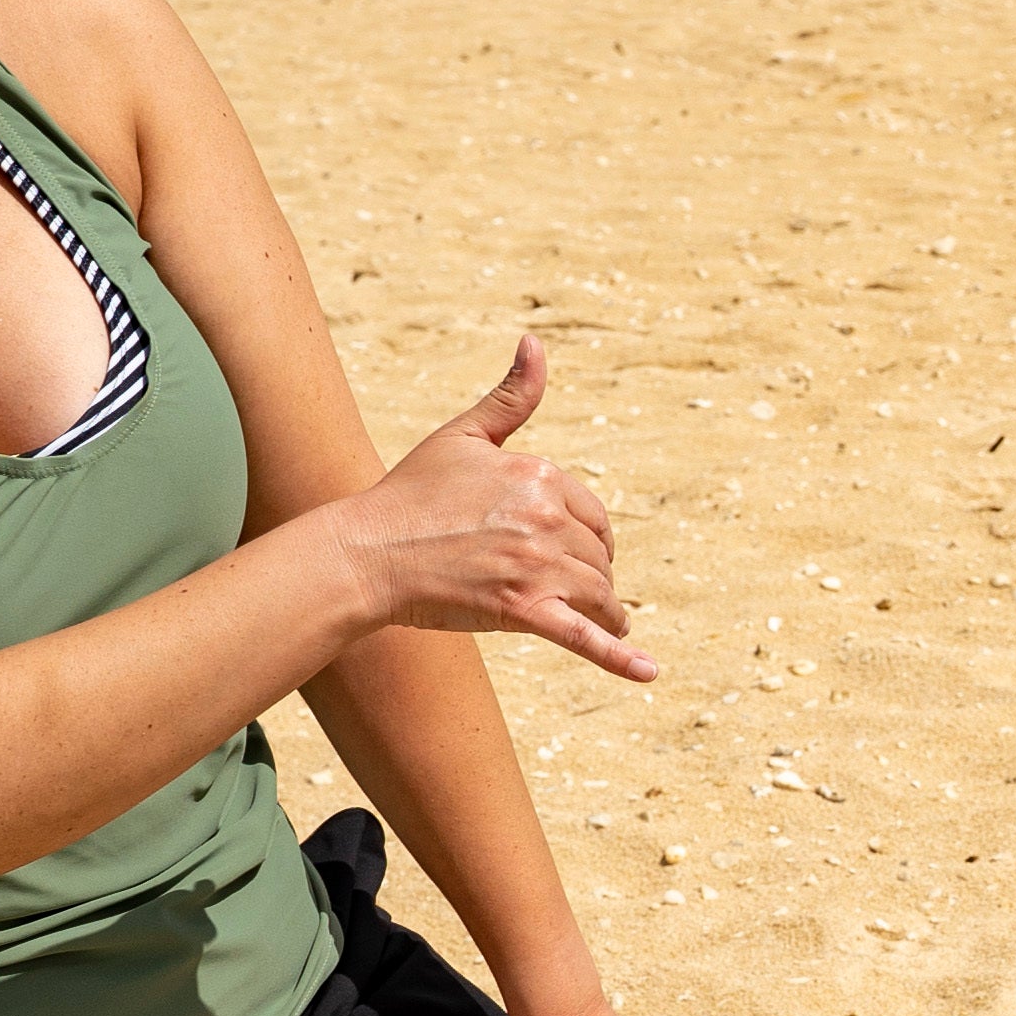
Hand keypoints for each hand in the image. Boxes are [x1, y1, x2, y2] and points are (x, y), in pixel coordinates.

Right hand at [345, 340, 651, 679]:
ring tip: (605, 624)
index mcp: (541, 475)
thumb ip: (511, 396)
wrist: (367, 551)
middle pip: (598, 558)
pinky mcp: (523, 609)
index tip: (572, 553)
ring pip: (597, 594)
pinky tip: (648, 672)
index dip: (587, 539)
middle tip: (566, 589)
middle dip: (589, 575)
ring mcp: (536, 565)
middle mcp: (547, 517)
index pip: (594, 516)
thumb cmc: (409, 493)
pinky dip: (620, 656)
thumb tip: (535, 343)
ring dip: (601, 611)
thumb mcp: (463, 435)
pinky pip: (584, 636)